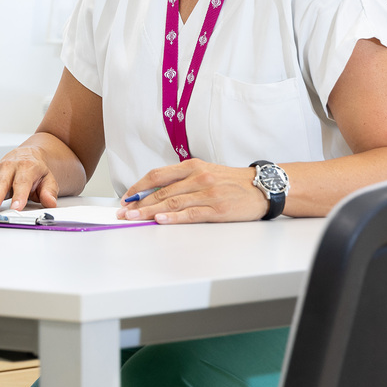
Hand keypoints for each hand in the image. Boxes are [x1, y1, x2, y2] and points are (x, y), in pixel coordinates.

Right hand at [0, 146, 59, 212]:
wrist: (27, 155)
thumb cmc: (36, 169)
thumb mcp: (48, 178)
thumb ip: (49, 191)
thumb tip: (50, 202)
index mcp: (26, 167)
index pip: (22, 183)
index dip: (19, 196)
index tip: (16, 208)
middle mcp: (9, 167)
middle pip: (1, 183)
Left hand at [119, 158, 267, 223]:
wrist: (263, 187)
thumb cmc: (232, 182)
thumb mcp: (206, 172)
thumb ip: (182, 180)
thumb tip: (155, 193)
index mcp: (192, 166)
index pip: (157, 175)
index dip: (139, 187)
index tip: (126, 197)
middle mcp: (198, 177)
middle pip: (161, 191)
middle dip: (139, 203)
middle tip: (123, 212)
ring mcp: (208, 193)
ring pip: (172, 202)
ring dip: (149, 212)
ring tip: (134, 218)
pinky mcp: (217, 208)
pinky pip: (191, 213)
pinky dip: (173, 217)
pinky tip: (160, 220)